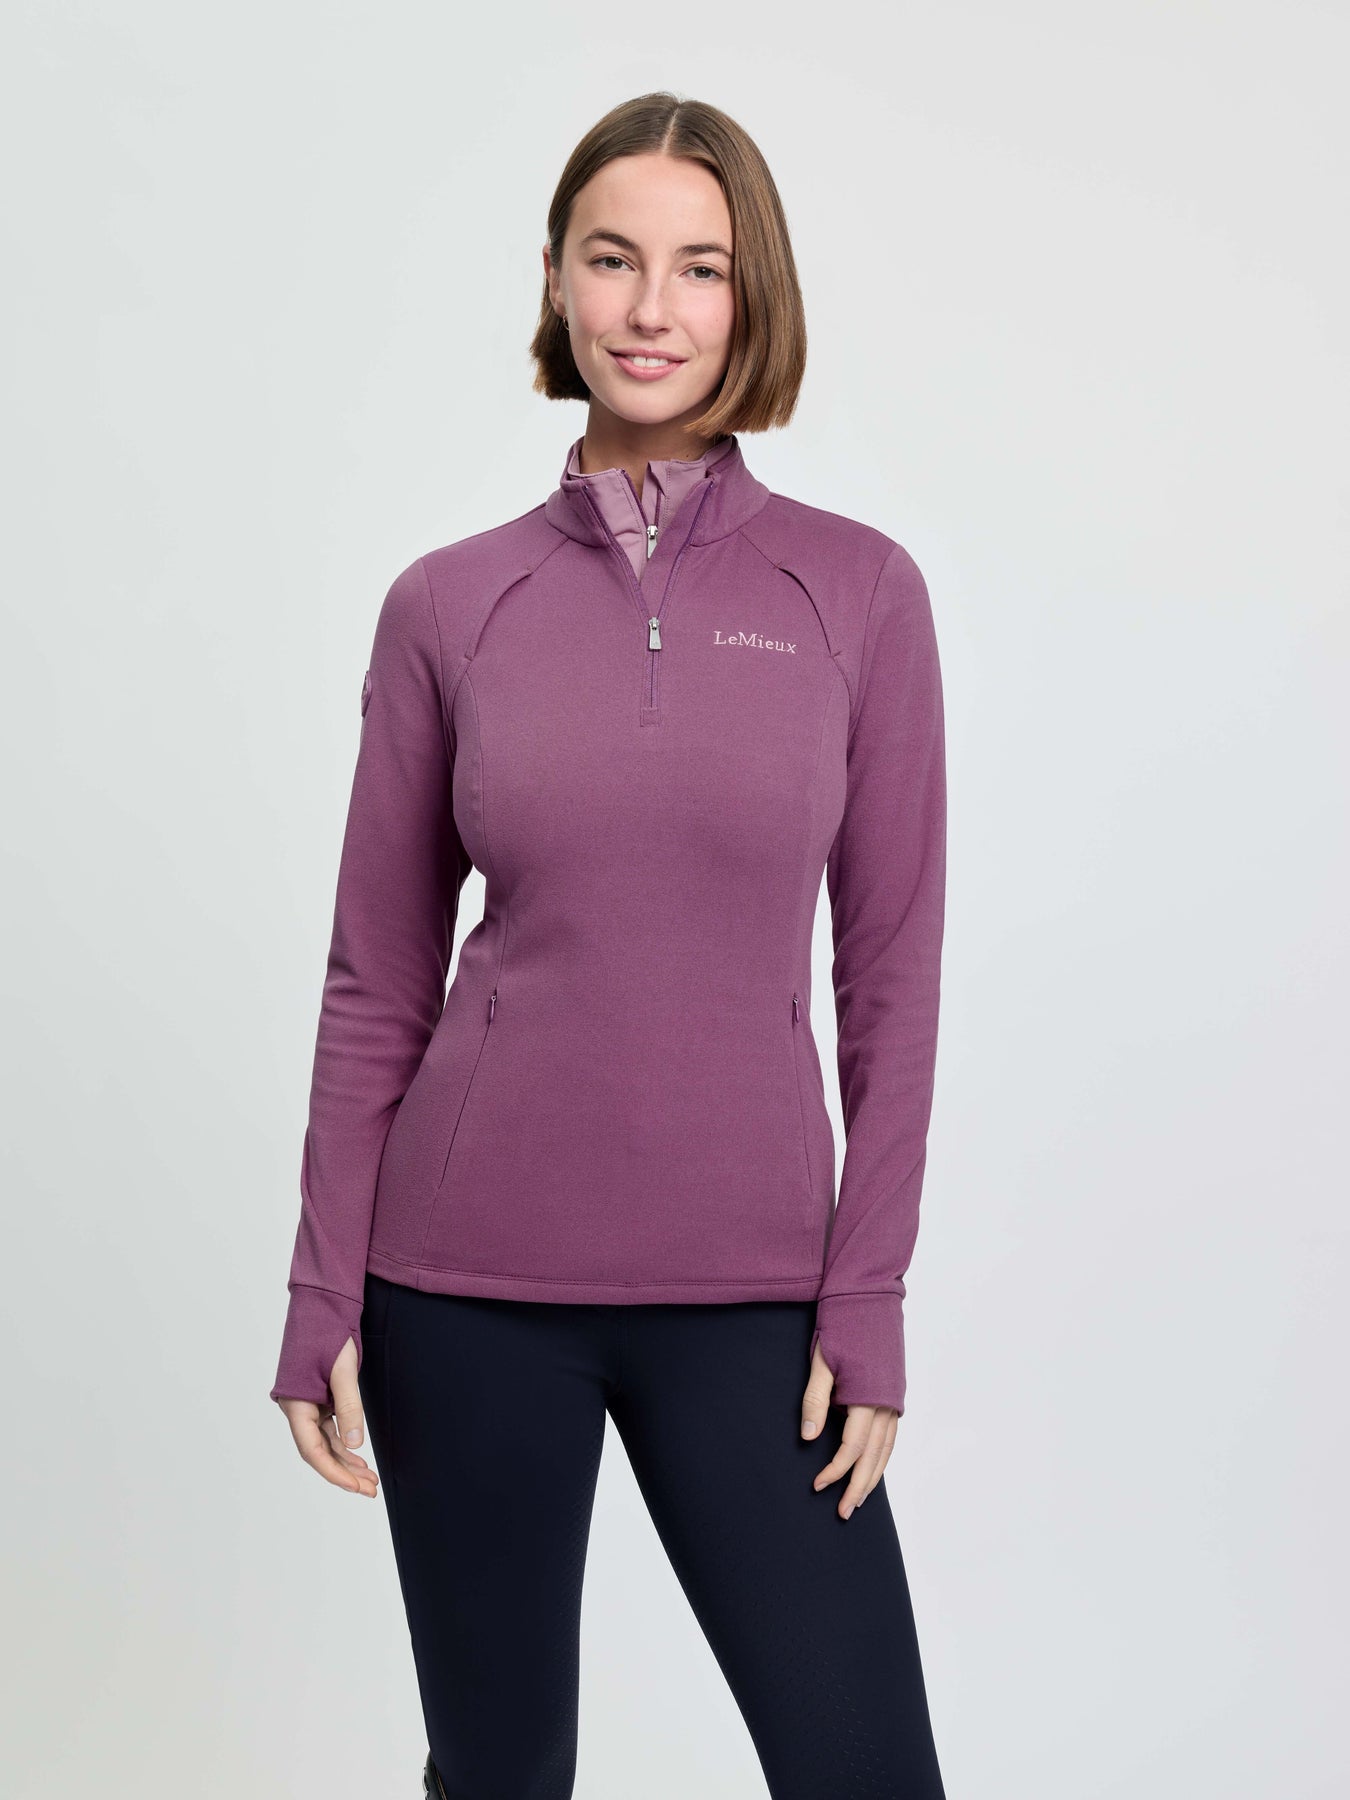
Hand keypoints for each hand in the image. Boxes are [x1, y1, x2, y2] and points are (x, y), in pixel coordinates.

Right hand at [275, 1335, 379, 1496]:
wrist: (323, 1304)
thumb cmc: (328, 1332)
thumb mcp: (342, 1370)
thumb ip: (349, 1407)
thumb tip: (355, 1444)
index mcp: (296, 1404)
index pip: (312, 1449)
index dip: (334, 1472)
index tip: (355, 1487)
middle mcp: (297, 1408)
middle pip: (319, 1451)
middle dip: (343, 1472)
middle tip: (370, 1489)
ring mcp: (306, 1403)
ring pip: (324, 1442)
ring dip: (345, 1460)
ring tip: (369, 1478)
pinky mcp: (316, 1397)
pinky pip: (328, 1428)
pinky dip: (343, 1443)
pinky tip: (358, 1456)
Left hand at [800, 1340, 898, 1519]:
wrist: (869, 1296)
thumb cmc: (842, 1325)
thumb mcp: (822, 1361)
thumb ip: (815, 1400)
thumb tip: (807, 1438)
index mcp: (867, 1397)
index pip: (851, 1448)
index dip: (835, 1470)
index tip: (818, 1485)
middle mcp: (886, 1403)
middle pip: (874, 1457)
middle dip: (859, 1486)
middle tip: (844, 1512)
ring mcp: (894, 1398)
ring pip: (887, 1449)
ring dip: (874, 1476)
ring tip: (860, 1500)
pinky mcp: (894, 1392)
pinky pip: (891, 1435)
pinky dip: (883, 1455)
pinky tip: (874, 1466)